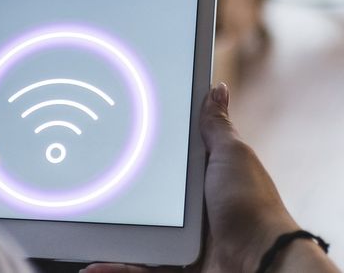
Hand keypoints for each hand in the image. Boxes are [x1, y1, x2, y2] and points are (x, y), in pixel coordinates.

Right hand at [85, 84, 339, 272]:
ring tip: (84, 226)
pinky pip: (140, 266)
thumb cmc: (250, 204)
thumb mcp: (231, 156)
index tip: (110, 141)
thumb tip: (217, 89)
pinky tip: (93, 265)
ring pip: (139, 234)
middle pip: (148, 197)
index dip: (142, 151)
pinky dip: (116, 267)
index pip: (168, 160)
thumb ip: (217, 127)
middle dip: (120, 194)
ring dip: (112, 233)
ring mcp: (183, 240)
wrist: (260, 259)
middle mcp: (193, 209)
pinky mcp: (177, 265)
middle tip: (87, 185)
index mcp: (204, 177)